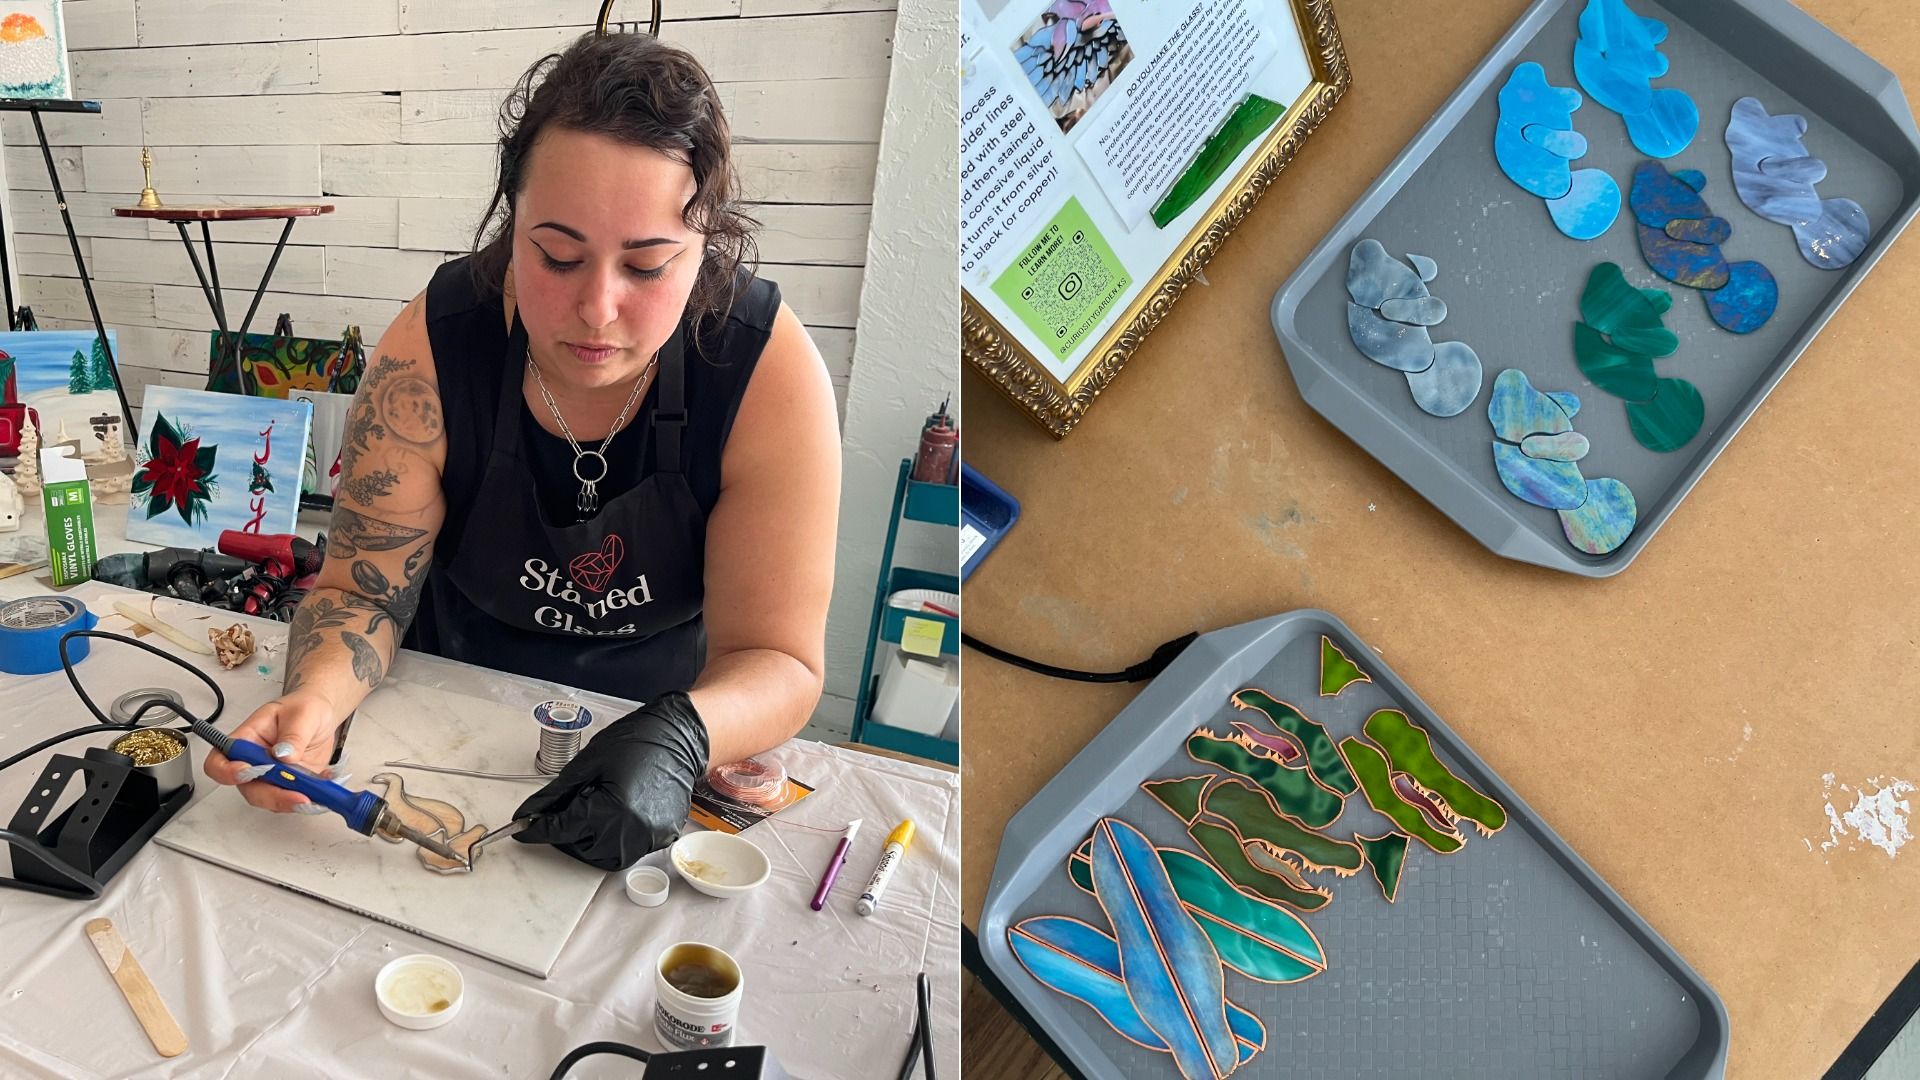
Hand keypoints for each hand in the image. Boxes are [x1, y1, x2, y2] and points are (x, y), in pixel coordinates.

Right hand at [203, 692, 344, 813]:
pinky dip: (309, 800)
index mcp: (246, 740)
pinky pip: (293, 801)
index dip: (227, 772)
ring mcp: (271, 777)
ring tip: (315, 794)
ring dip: (292, 802)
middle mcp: (254, 762)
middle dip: (273, 795)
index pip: (220, 761)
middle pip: (249, 789)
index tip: (249, 772)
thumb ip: (293, 735)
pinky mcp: (289, 786)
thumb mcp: (303, 714)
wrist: (321, 717)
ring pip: (271, 800)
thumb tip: (284, 755)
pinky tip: (323, 787)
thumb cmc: (304, 709)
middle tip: (299, 794)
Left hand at [513, 692, 709, 870]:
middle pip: (581, 849)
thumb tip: (530, 812)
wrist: (679, 738)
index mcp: (613, 809)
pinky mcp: (662, 837)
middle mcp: (633, 830)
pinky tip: (611, 816)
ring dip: (587, 843)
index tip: (521, 830)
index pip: (562, 829)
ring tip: (587, 815)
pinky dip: (612, 840)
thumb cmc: (636, 742)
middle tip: (560, 813)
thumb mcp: (587, 764)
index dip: (538, 829)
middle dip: (564, 835)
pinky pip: (628, 850)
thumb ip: (555, 794)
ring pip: (604, 857)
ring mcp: (650, 837)